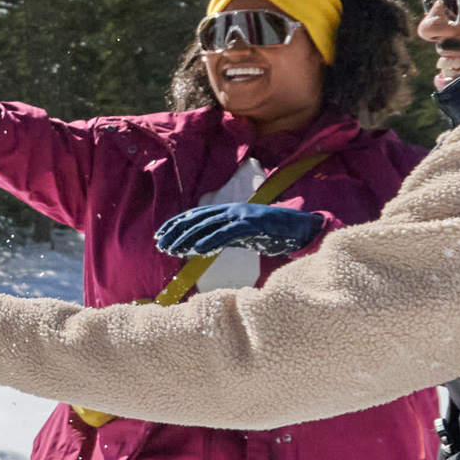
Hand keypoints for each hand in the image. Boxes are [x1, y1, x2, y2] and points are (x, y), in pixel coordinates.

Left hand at [154, 202, 329, 260]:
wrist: (300, 227)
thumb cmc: (270, 232)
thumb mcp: (241, 234)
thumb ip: (221, 237)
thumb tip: (197, 247)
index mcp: (227, 210)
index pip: (194, 215)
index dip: (176, 224)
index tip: (160, 235)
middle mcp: (231, 209)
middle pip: (196, 219)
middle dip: (176, 232)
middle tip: (160, 245)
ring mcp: (242, 215)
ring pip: (207, 225)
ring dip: (187, 238)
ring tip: (173, 249)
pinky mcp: (253, 225)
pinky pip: (227, 233)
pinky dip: (211, 240)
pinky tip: (197, 250)